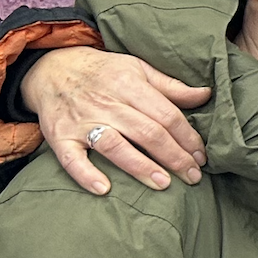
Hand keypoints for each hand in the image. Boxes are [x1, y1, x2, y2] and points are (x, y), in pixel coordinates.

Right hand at [23, 47, 210, 195]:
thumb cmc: (103, 71)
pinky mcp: (60, 137)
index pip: (167, 115)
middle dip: (174, 157)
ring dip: (140, 167)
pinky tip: (104, 189)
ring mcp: (82, 121)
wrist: (51, 68)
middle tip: (193, 177)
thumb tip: (206, 94)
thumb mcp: (137, 68)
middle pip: (147, 133)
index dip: (188, 138)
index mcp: (129, 85)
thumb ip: (171, 86)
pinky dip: (86, 174)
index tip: (202, 157)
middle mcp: (107, 103)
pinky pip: (72, 159)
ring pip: (115, 146)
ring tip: (163, 184)